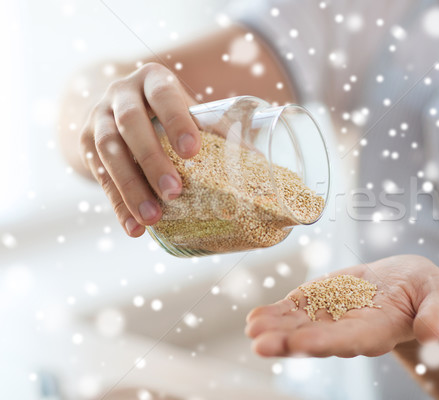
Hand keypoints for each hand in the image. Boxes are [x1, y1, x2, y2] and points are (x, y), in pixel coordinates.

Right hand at [78, 62, 200, 235]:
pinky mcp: (85, 144)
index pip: (163, 95)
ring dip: (131, 187)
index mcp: (153, 80)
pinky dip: (118, 204)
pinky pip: (99, 177)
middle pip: (131, 124)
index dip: (176, 121)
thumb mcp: (189, 110)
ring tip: (153, 217)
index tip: (192, 151)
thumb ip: (216, 130)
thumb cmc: (169, 112)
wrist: (119, 106)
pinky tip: (134, 226)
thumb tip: (256, 161)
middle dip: (152, 159)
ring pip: (109, 151)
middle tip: (174, 191)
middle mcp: (121, 94)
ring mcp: (98, 117)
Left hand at [246, 255, 438, 357]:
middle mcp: (349, 330)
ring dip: (275, 329)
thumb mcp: (438, 294)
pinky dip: (276, 313)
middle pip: (317, 339)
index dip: (326, 342)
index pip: (350, 341)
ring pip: (300, 326)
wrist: (405, 282)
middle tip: (261, 345)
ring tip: (251, 329)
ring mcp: (333, 316)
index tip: (303, 346)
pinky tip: (254, 318)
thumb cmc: (425, 290)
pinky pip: (295, 309)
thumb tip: (431, 333)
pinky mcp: (321, 301)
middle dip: (288, 342)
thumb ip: (436, 313)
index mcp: (378, 331)